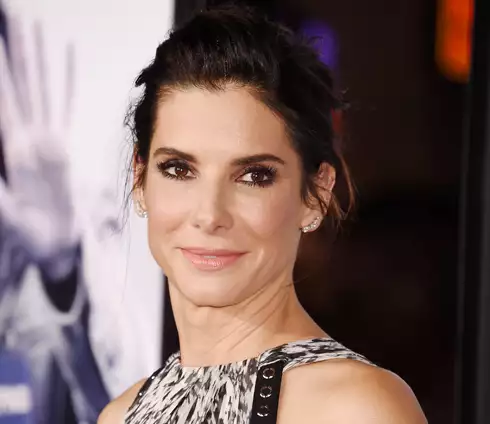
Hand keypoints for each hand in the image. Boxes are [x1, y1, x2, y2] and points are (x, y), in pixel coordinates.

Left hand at [0, 18, 78, 269]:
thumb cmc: (31, 238)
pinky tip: (64, 67)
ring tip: (33, 33)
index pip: (4, 104)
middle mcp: (25, 139)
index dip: (2, 76)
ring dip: (36, 63)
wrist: (52, 245)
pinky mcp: (56, 149)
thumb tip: (2, 168)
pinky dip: (63, 87)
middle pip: (21, 89)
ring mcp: (41, 141)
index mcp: (12, 151)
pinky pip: (62, 111)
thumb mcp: (9, 219)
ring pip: (40, 93)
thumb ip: (1, 200)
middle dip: (15, 55)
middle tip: (14, 22)